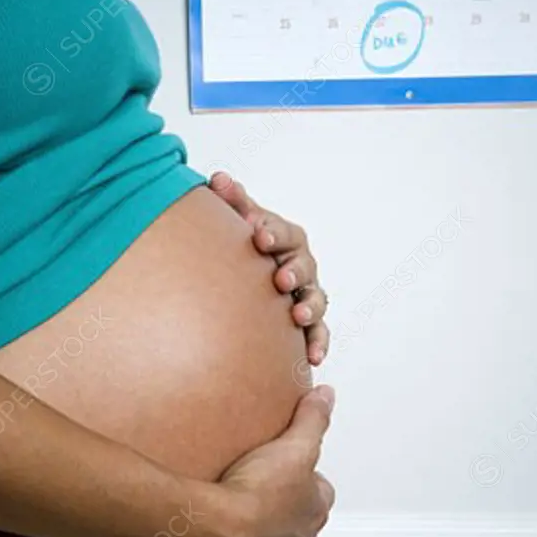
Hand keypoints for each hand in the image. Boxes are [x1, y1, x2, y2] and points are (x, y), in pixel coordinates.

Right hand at [202, 385, 335, 536]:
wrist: (218, 532)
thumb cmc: (256, 495)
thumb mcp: (293, 444)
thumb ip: (312, 419)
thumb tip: (326, 397)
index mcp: (312, 512)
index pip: (320, 494)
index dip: (305, 480)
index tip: (290, 469)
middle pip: (296, 527)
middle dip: (283, 514)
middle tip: (260, 495)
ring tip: (239, 526)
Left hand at [209, 172, 329, 366]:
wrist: (247, 273)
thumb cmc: (246, 245)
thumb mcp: (239, 221)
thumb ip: (231, 201)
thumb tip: (218, 179)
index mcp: (284, 238)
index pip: (284, 233)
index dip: (273, 233)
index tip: (258, 236)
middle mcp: (300, 265)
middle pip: (305, 266)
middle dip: (294, 271)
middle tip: (281, 278)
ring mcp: (306, 294)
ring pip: (316, 300)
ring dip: (309, 306)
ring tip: (298, 315)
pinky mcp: (307, 323)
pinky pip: (318, 334)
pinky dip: (318, 344)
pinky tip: (311, 358)